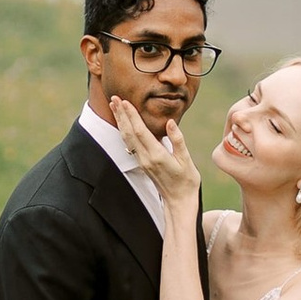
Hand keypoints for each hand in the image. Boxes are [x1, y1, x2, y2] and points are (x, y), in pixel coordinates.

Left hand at [108, 98, 201, 213]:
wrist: (179, 201)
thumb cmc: (187, 181)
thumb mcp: (186, 160)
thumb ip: (177, 140)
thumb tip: (170, 122)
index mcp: (157, 155)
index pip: (140, 132)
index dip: (132, 116)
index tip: (125, 101)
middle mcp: (146, 158)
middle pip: (129, 133)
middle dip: (121, 115)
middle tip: (114, 98)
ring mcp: (142, 161)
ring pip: (127, 138)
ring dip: (121, 121)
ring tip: (115, 107)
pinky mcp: (143, 163)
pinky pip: (130, 144)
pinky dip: (125, 131)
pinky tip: (123, 123)